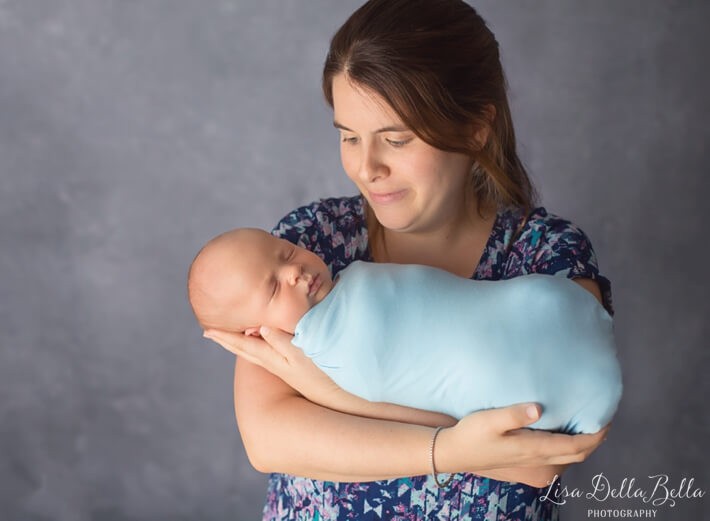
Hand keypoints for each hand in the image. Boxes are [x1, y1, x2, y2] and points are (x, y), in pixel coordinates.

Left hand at [203, 326, 342, 404]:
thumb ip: (281, 341)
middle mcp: (273, 363)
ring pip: (253, 354)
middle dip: (227, 341)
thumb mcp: (302, 354)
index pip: (243, 345)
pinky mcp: (292, 369)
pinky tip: (260, 344)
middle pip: (243, 350)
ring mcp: (282, 368)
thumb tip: (260, 328)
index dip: (226, 336)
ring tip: (229, 337)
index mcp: (272, 358)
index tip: (207, 330)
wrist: (336, 399)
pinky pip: (265, 355)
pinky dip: (255, 347)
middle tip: (209, 333)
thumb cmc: (322, 374)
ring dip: (239, 344)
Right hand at [436, 403, 609, 472]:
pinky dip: (567, 449)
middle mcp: (537, 460)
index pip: (576, 446)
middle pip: (577, 455)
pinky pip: (556, 460)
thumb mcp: (489, 419)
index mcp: (534, 448)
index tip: (607, 418)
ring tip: (587, 426)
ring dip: (582, 446)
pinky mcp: (525, 465)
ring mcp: (531, 464)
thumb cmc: (471, 434)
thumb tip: (538, 407)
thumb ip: (514, 413)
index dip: (595, 435)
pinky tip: (562, 436)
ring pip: (567, 460)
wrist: (455, 453)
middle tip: (603, 420)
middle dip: (594, 440)